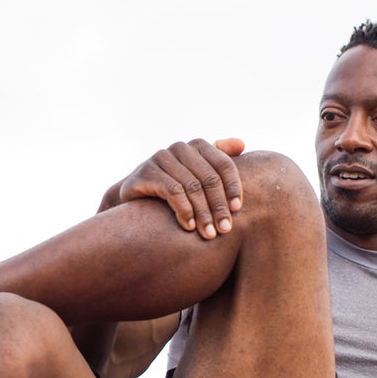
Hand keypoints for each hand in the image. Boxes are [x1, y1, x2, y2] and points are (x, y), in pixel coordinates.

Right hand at [110, 137, 245, 238]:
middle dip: (219, 206)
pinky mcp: (146, 172)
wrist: (135, 196)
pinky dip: (184, 211)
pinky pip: (172, 192)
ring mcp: (161, 158)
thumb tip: (241, 144)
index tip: (237, 210)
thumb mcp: (197, 174)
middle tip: (225, 229)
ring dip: (203, 214)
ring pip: (192, 187)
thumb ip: (218, 162)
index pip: (223, 164)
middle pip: (209, 178)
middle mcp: (180, 148)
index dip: (233, 187)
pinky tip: (189, 227)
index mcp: (197, 146)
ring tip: (209, 234)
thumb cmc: (173, 187)